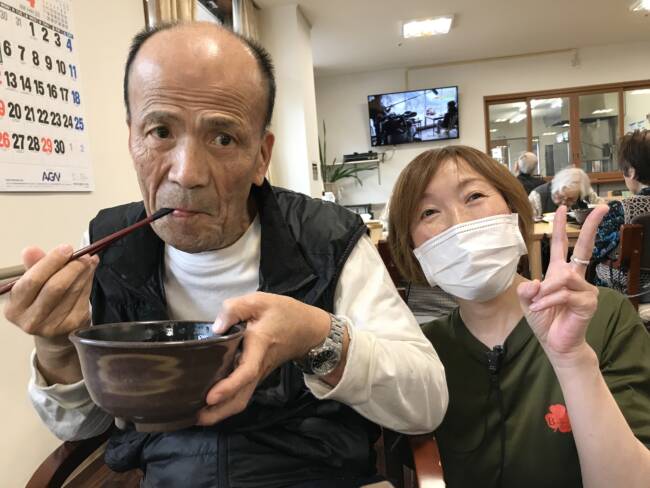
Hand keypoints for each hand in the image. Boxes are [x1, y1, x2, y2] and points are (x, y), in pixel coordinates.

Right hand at [4, 244, 97, 337]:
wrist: (54, 336)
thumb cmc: (41, 304)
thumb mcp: (33, 286)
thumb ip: (34, 267)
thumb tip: (31, 250)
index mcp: (15, 308)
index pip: (33, 280)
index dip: (51, 262)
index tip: (66, 248)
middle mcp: (31, 320)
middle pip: (55, 287)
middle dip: (72, 267)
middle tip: (83, 255)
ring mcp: (53, 326)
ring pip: (73, 291)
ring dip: (84, 273)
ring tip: (89, 261)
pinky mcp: (72, 326)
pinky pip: (84, 298)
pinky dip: (88, 282)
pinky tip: (90, 273)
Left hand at [196, 292, 329, 425]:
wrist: (309, 329)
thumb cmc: (285, 314)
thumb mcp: (260, 301)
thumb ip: (235, 309)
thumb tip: (216, 327)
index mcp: (259, 345)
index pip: (246, 371)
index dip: (229, 386)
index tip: (210, 396)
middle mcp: (259, 366)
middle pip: (242, 397)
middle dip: (219, 412)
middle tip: (195, 418)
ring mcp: (259, 374)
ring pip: (242, 400)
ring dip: (221, 412)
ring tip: (197, 417)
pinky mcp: (257, 376)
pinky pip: (242, 394)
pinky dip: (226, 403)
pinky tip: (209, 403)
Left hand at [517, 205, 608, 366]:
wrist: (555, 344)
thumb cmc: (544, 320)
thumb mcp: (528, 302)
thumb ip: (526, 290)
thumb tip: (534, 283)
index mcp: (559, 273)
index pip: (562, 245)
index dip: (561, 227)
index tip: (563, 209)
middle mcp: (575, 277)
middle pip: (585, 247)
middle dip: (591, 226)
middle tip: (601, 207)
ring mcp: (584, 289)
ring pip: (562, 277)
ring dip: (545, 291)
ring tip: (538, 304)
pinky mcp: (587, 302)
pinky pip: (563, 294)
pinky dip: (547, 301)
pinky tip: (541, 308)